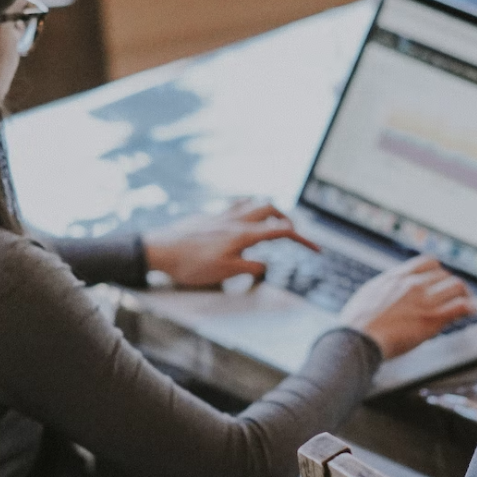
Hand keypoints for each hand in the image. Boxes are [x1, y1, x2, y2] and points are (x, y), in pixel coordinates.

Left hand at [141, 199, 315, 287]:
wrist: (159, 249)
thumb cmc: (190, 265)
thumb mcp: (225, 273)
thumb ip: (250, 267)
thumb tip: (266, 264)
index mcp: (243, 234)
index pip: (281, 231)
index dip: (303, 240)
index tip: (316, 250)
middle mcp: (236, 220)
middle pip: (271, 209)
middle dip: (287, 219)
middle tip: (294, 235)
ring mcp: (222, 215)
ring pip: (254, 203)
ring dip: (269, 211)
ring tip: (273, 225)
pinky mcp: (210, 216)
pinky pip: (237, 205)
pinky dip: (249, 209)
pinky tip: (245, 219)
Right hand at [339, 256, 475, 359]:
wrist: (356, 338)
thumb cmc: (355, 324)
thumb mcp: (367, 295)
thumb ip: (383, 290)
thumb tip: (386, 292)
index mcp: (396, 277)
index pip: (427, 262)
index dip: (438, 271)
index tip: (441, 281)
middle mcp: (412, 284)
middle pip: (444, 274)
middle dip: (451, 285)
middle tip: (456, 296)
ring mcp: (423, 300)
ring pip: (457, 286)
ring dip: (465, 294)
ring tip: (468, 303)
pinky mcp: (432, 319)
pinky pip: (460, 306)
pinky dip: (470, 307)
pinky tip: (472, 311)